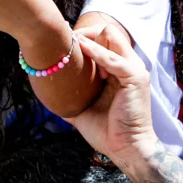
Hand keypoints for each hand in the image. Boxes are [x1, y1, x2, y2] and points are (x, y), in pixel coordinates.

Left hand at [66, 24, 157, 170]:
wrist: (125, 150)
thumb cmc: (106, 131)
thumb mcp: (83, 108)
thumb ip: (70, 96)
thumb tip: (47, 91)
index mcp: (117, 69)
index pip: (103, 39)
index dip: (83, 37)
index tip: (63, 42)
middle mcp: (127, 64)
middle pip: (106, 32)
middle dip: (85, 32)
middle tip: (66, 41)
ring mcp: (133, 69)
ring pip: (112, 36)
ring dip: (90, 39)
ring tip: (73, 46)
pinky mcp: (135, 78)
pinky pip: (114, 58)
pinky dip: (96, 52)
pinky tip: (82, 51)